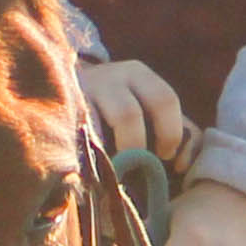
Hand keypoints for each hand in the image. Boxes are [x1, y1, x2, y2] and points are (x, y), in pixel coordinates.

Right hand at [77, 56, 195, 163]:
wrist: (71, 88)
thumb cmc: (123, 109)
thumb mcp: (153, 111)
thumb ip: (183, 134)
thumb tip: (182, 164)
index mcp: (139, 75)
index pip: (165, 100)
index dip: (170, 133)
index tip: (165, 155)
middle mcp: (109, 77)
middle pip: (128, 115)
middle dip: (137, 146)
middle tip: (139, 164)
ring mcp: (81, 93)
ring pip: (96, 130)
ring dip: (111, 155)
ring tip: (115, 169)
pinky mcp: (62, 109)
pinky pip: (76, 136)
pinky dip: (87, 155)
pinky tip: (93, 167)